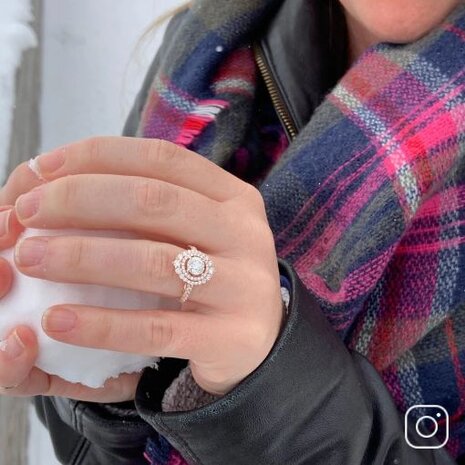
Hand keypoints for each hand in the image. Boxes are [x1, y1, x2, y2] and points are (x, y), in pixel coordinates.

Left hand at [2, 137, 283, 400]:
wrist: (258, 339)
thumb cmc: (210, 274)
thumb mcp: (192, 229)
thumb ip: (146, 204)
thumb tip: (56, 179)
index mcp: (233, 197)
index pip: (161, 159)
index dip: (96, 156)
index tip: (40, 169)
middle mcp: (245, 234)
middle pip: (154, 201)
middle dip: (78, 200)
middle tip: (24, 214)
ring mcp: (243, 286)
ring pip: (153, 262)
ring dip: (81, 257)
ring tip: (28, 259)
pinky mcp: (231, 338)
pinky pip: (156, 328)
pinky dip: (101, 323)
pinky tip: (57, 321)